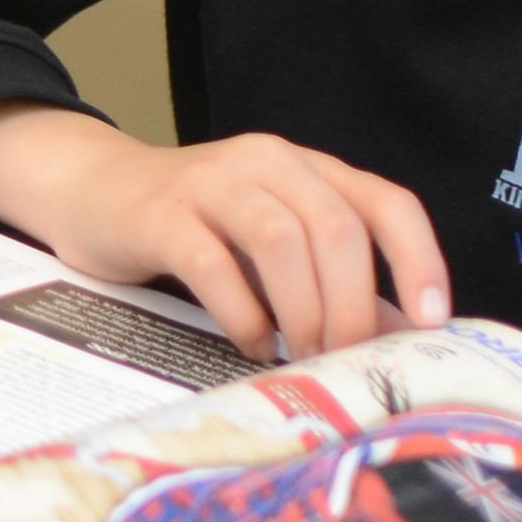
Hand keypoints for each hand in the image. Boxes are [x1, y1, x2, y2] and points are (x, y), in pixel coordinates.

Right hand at [0, 104, 450, 358]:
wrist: (91, 191)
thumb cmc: (195, 228)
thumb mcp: (270, 247)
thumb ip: (330, 282)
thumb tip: (398, 339)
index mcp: (306, 169)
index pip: (384, 202)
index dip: (417, 259)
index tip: (430, 319)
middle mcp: (266, 162)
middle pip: (336, 228)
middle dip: (352, 304)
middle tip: (345, 359)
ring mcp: (210, 182)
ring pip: (281, 239)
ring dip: (303, 310)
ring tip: (300, 355)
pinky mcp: (159, 214)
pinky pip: (213, 264)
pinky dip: (242, 314)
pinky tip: (248, 343)